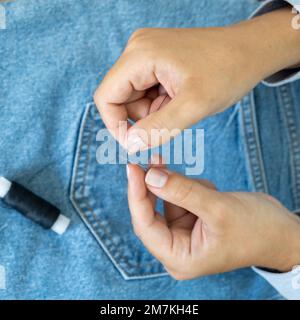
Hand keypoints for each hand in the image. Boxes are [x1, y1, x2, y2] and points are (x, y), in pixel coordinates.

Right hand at [94, 8, 299, 152]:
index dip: (116, 126)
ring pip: (133, 97)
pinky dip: (159, 103)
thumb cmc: (227, 72)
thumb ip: (159, 128)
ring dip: (152, 112)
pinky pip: (146, 91)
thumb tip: (130, 145)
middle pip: (119, 98)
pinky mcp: (155, 59)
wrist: (250, 51)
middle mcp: (137, 50)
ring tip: (180, 107)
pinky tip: (179, 99)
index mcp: (140, 55)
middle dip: (141, 118)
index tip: (138, 145)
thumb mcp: (194, 106)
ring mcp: (146, 53)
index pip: (106, 97)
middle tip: (171, 120)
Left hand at [127, 161, 299, 278]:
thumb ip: (183, 192)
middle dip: (153, 185)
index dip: (136, 196)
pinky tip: (210, 191)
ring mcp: (182, 232)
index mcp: (180, 258)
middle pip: (151, 212)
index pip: (145, 226)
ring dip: (179, 186)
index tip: (132, 168)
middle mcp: (177, 248)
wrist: (281, 232)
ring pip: (166, 200)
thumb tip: (150, 176)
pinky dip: (190, 187)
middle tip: (153, 159)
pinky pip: (179, 196)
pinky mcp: (189, 218)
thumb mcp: (219, 208)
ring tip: (206, 188)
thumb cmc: (257, 230)